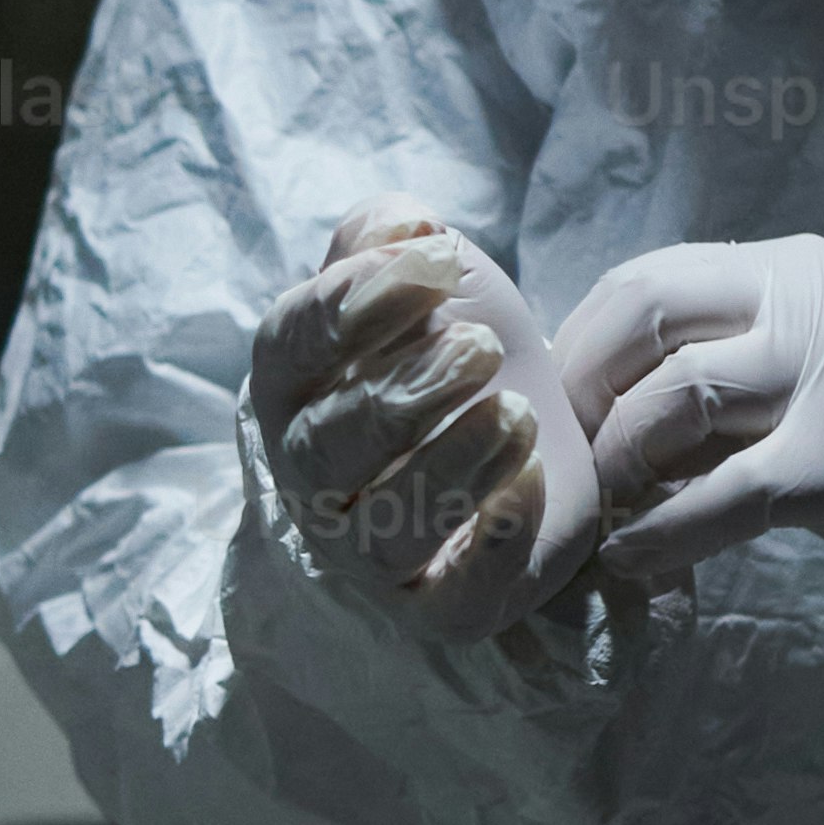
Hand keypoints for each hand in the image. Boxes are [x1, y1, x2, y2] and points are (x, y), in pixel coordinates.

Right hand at [244, 204, 597, 642]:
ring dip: (452, 464)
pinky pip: (453, 593)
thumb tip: (405, 220)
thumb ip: (390, 244)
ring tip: (518, 411)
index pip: (290, 349)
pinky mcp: (437, 604)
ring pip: (389, 525)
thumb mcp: (415, 290)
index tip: (435, 259)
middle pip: (333, 446)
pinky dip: (494, 541)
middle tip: (481, 346)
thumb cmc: (435, 362)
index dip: (353, 303)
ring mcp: (368, 550)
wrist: (499, 454)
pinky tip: (534, 477)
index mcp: (293, 391)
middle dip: (405, 394)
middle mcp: (314, 478)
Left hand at [554, 235, 823, 591]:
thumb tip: (589, 404)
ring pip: (676, 397)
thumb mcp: (808, 347)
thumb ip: (722, 353)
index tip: (553, 402)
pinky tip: (631, 557)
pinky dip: (662, 532)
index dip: (580, 343)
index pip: (646, 280)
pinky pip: (725, 494)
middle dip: (581, 387)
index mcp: (786, 269)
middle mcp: (806, 305)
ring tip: (598, 505)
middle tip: (562, 450)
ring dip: (615, 458)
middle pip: (646, 316)